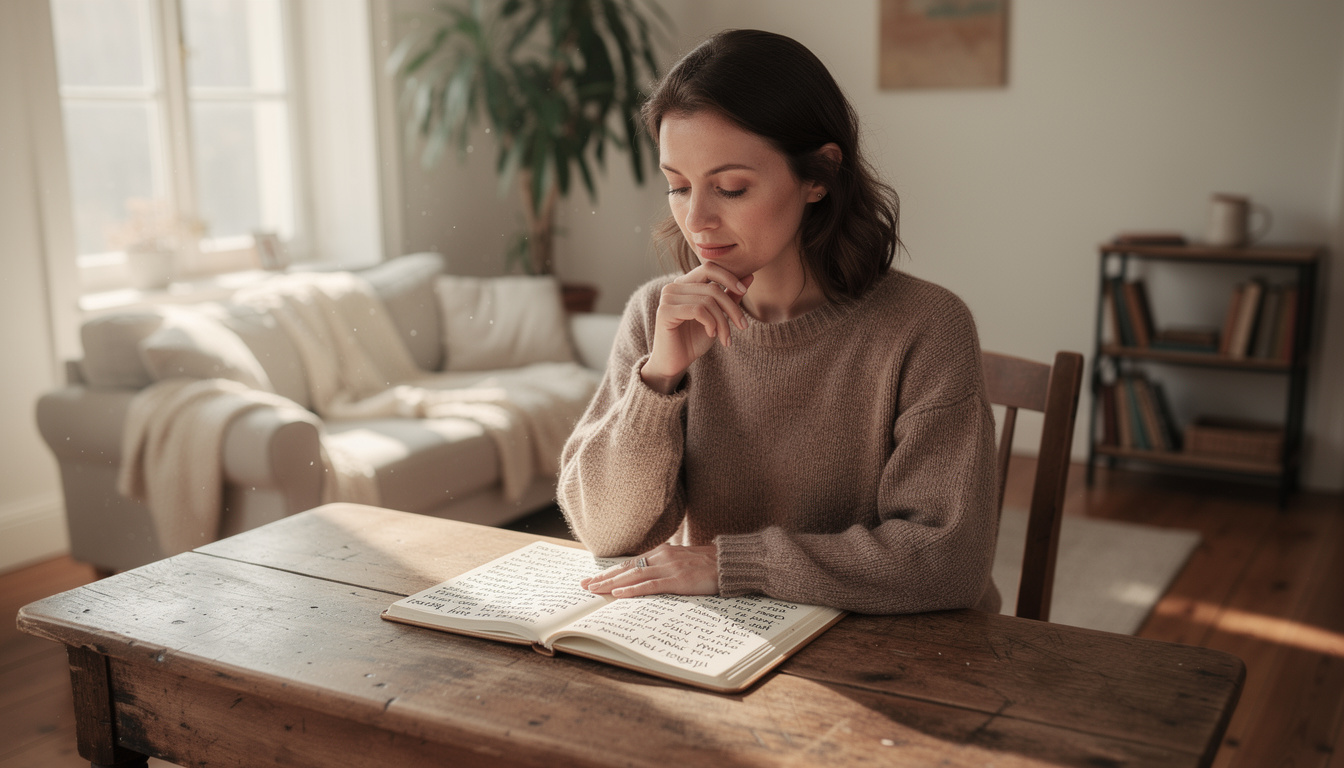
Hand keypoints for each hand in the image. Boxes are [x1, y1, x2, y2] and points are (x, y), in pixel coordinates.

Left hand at [581, 543, 718, 597]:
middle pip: (627, 568)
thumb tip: (650, 578)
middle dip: (604, 578)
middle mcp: (663, 556)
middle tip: (584, 586)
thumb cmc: (712, 566)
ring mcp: (670, 567)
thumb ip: (668, 568)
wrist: (733, 563)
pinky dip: (633, 590)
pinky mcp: (679, 580)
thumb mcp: (685, 562)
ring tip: (595, 590)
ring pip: (634, 576)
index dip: (611, 572)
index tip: (594, 578)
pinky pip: (651, 585)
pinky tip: (619, 594)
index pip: (631, 563)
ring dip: (612, 584)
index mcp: (664, 552)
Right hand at [641, 264, 752, 393]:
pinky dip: (711, 323)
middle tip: (743, 326)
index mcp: (685, 283)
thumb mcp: (718, 316)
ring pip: (708, 301)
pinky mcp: (665, 311)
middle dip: (732, 308)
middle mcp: (674, 286)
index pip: (709, 268)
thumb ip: (730, 296)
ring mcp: (668, 297)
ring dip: (723, 322)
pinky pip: (698, 311)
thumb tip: (749, 276)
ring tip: (725, 338)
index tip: (744, 293)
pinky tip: (711, 334)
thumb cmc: (694, 339)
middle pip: (712, 287)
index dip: (729, 277)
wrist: (676, 363)